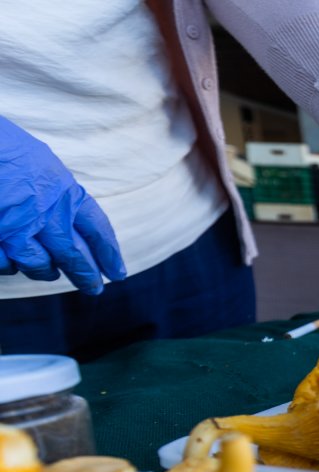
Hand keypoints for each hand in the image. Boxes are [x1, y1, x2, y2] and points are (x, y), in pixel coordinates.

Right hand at [0, 116, 124, 294]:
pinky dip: (10, 266)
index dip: (108, 253)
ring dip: (47, 272)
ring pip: (40, 264)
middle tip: (95, 288)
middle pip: (74, 254)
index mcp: (63, 189)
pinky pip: (6, 264)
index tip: (117, 272)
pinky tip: (13, 264)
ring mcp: (16, 228)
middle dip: (87, 275)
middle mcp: (46, 213)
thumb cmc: (1, 144)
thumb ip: (55, 189)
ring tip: (51, 274)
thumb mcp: (38, 160)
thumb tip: (68, 212)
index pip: (96, 228)